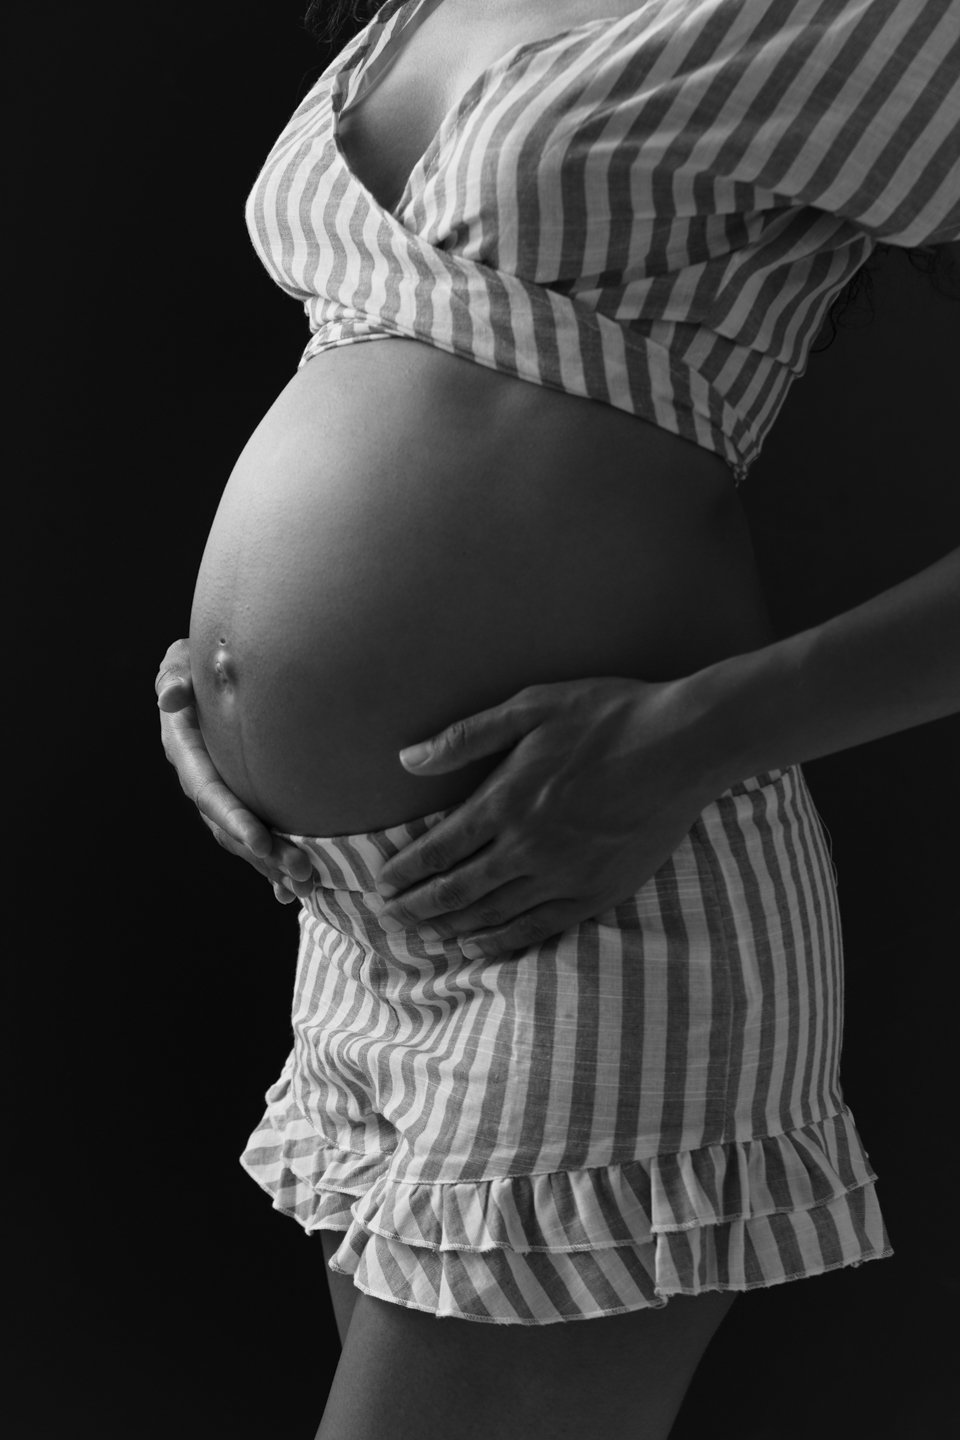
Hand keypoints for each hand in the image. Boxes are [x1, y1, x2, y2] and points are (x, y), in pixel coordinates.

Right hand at [156, 638, 314, 902]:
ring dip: (272, 865)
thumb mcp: (182, 659)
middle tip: (301, 871)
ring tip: (307, 886)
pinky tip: (293, 892)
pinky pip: (255, 836)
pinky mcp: (241, 797)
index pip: (209, 791)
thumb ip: (176, 675)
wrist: (216, 668)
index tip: (260, 841)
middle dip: (263, 853)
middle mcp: (200, 778)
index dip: (232, 818)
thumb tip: (172, 697)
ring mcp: (220, 792)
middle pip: (229, 826)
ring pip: (243, 837)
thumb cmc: (201, 657)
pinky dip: (272, 865)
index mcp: (185, 750)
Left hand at [376, 675, 724, 958]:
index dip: (404, 871)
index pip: (438, 849)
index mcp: (506, 802)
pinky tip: (481, 946)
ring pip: (492, 915)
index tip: (381, 884)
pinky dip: (502, 942)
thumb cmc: (606, 716)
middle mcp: (527, 848)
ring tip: (425, 936)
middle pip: (456, 890)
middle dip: (417, 908)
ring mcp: (563, 876)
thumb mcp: (531, 707)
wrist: (682, 744)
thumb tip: (408, 759)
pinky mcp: (596, 893)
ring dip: (451, 929)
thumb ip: (466, 737)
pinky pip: (538, 928)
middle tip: (390, 919)